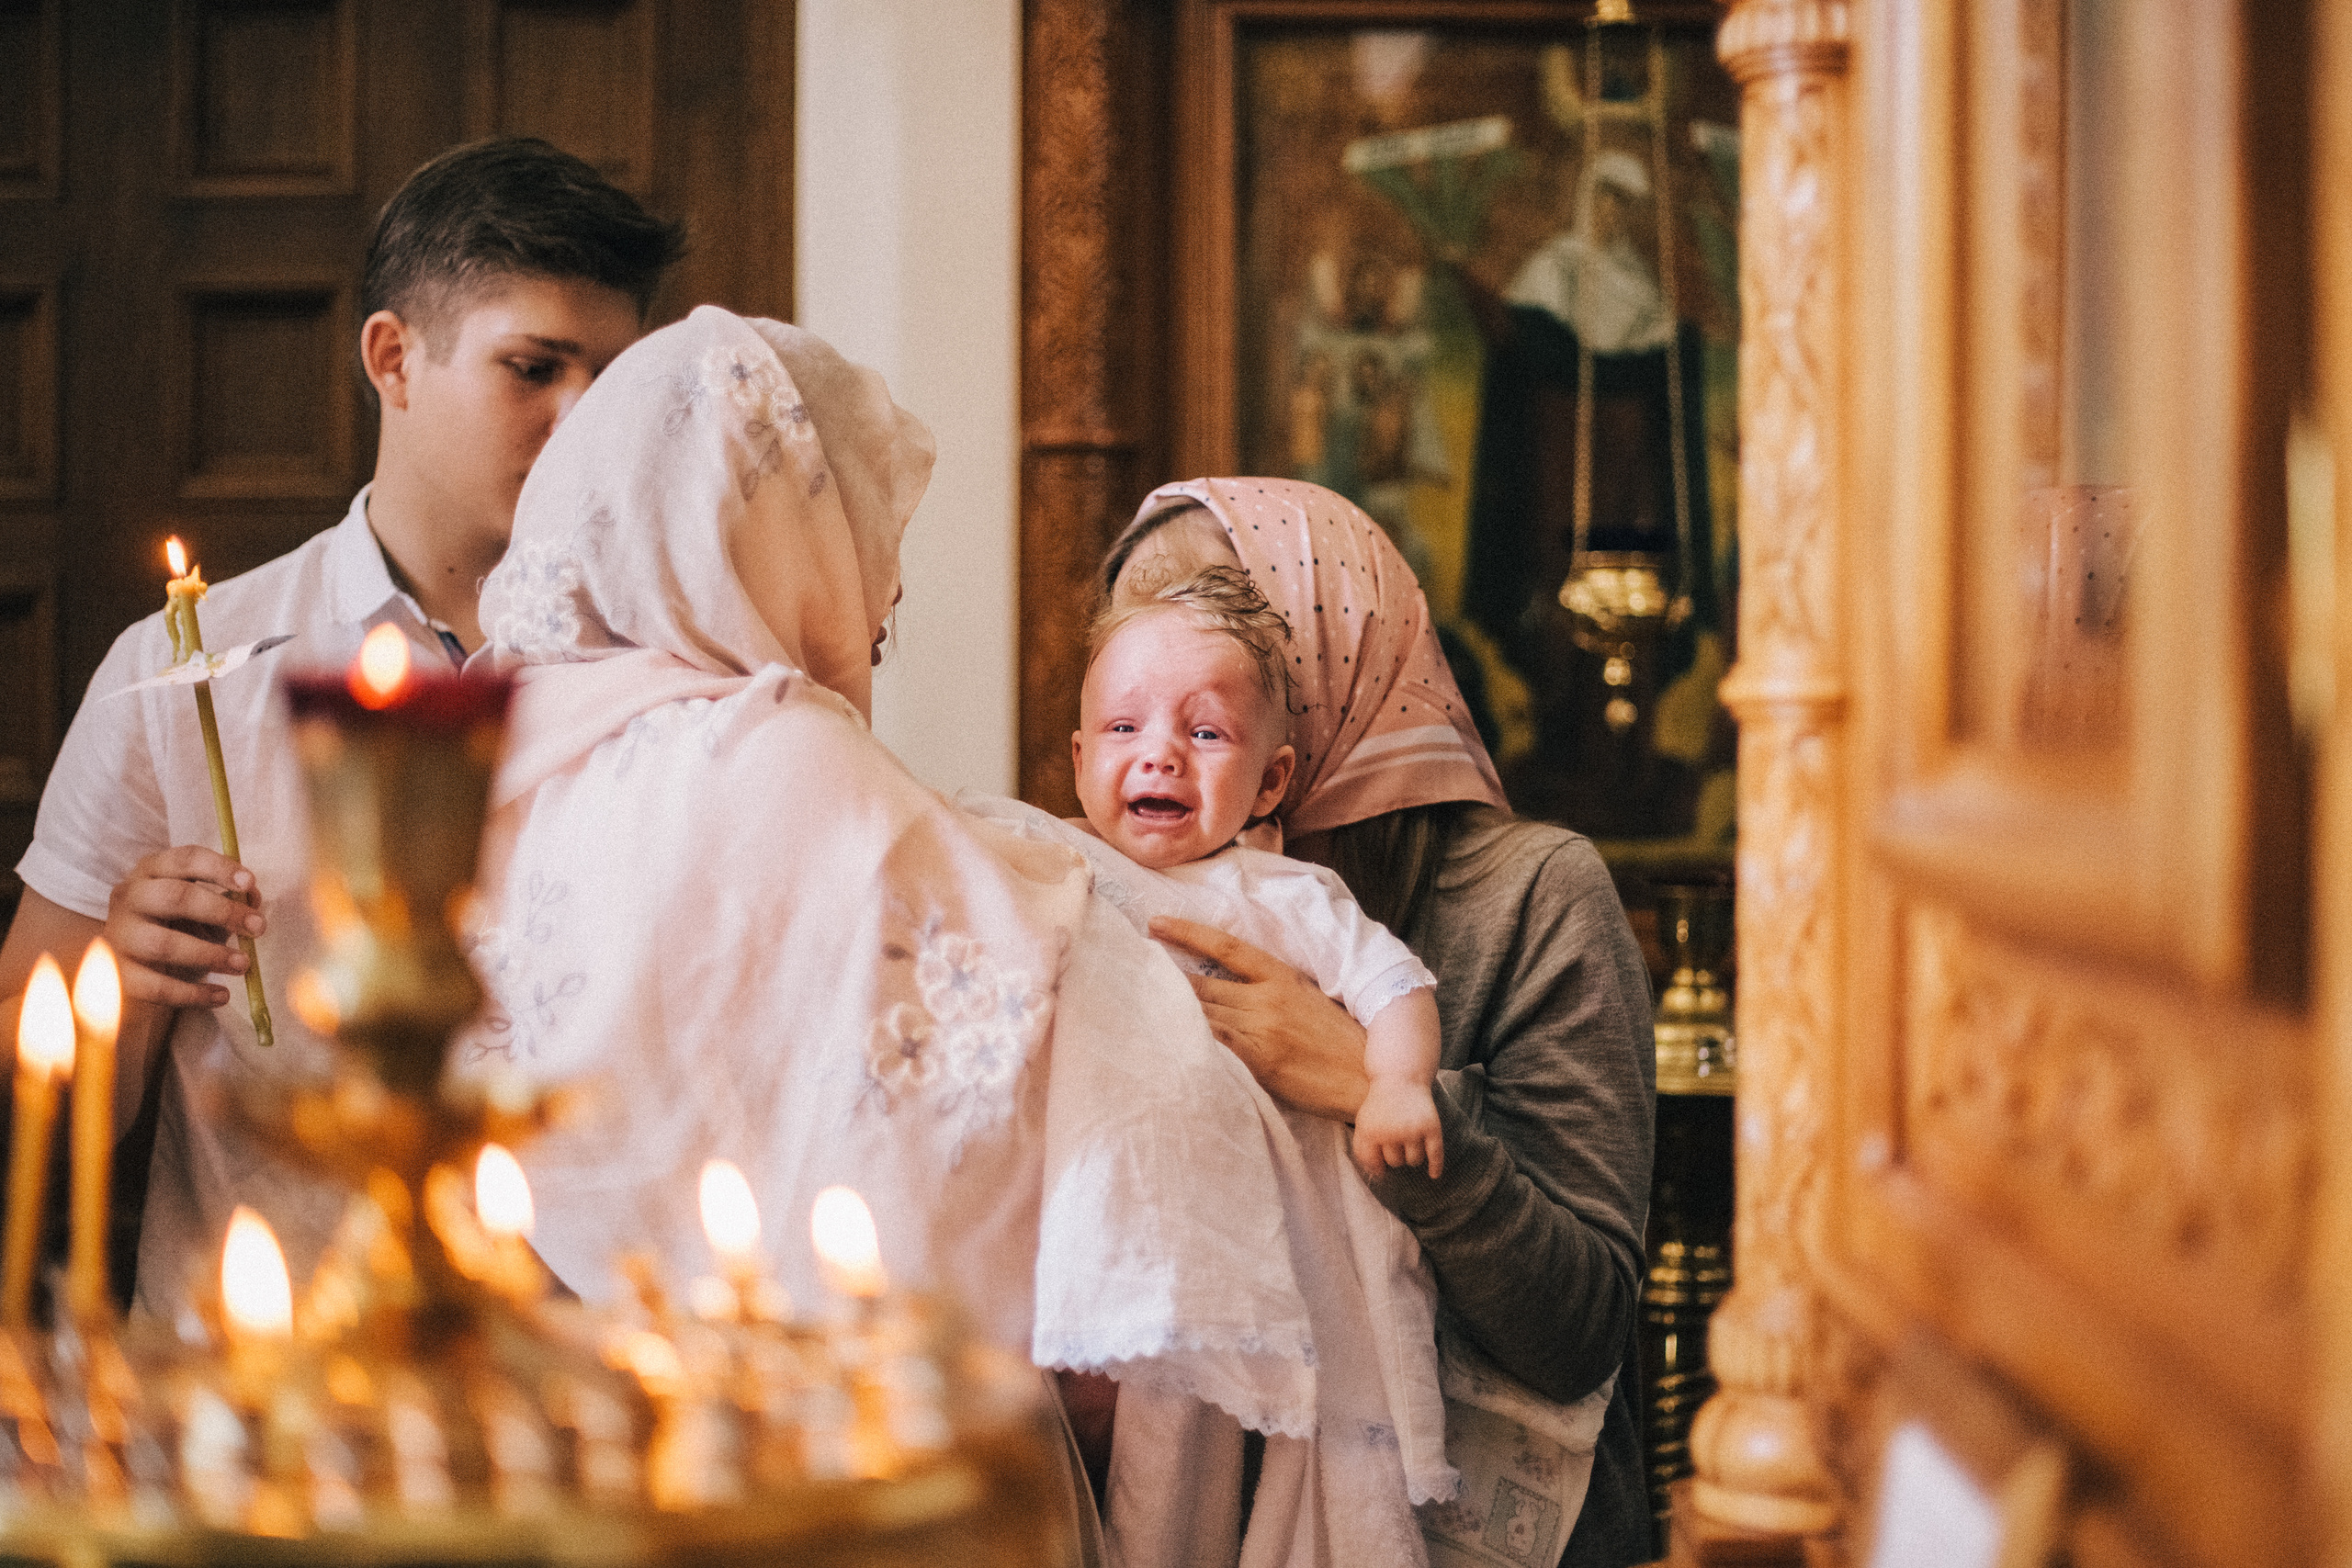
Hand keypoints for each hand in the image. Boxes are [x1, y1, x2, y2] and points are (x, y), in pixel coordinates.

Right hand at [104, 846, 265, 1008]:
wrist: (137, 960)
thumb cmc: (179, 922)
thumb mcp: (204, 904)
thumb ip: (230, 898)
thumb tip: (253, 899)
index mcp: (153, 870)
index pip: (185, 859)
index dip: (219, 868)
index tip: (250, 884)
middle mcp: (129, 896)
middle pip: (174, 897)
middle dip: (221, 911)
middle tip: (258, 927)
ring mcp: (119, 934)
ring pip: (163, 944)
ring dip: (209, 955)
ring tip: (243, 964)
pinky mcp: (119, 972)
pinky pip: (155, 986)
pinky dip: (192, 994)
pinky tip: (222, 995)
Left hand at [1148, 916, 1368, 1123]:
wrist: (1366, 1080)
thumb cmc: (1340, 1042)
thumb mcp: (1309, 1000)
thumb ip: (1270, 989)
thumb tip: (1229, 984)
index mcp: (1281, 977)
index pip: (1225, 946)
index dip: (1187, 933)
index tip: (1156, 923)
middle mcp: (1266, 998)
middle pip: (1201, 984)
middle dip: (1162, 978)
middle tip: (1125, 966)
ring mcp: (1261, 1029)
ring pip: (1201, 1013)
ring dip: (1166, 1010)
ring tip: (1130, 1005)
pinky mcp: (1258, 1062)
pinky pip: (1213, 1045)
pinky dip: (1187, 1040)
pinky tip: (1161, 1040)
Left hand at [1350, 1077, 1443, 1182]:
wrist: (1401, 1078)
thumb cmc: (1381, 1106)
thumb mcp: (1364, 1124)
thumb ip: (1363, 1151)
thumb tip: (1379, 1176)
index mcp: (1372, 1132)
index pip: (1376, 1163)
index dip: (1379, 1160)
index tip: (1382, 1153)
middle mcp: (1392, 1132)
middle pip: (1396, 1162)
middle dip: (1396, 1154)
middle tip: (1397, 1136)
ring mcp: (1413, 1130)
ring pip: (1414, 1160)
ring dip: (1412, 1156)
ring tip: (1410, 1139)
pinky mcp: (1431, 1127)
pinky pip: (1435, 1154)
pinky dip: (1435, 1166)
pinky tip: (1434, 1175)